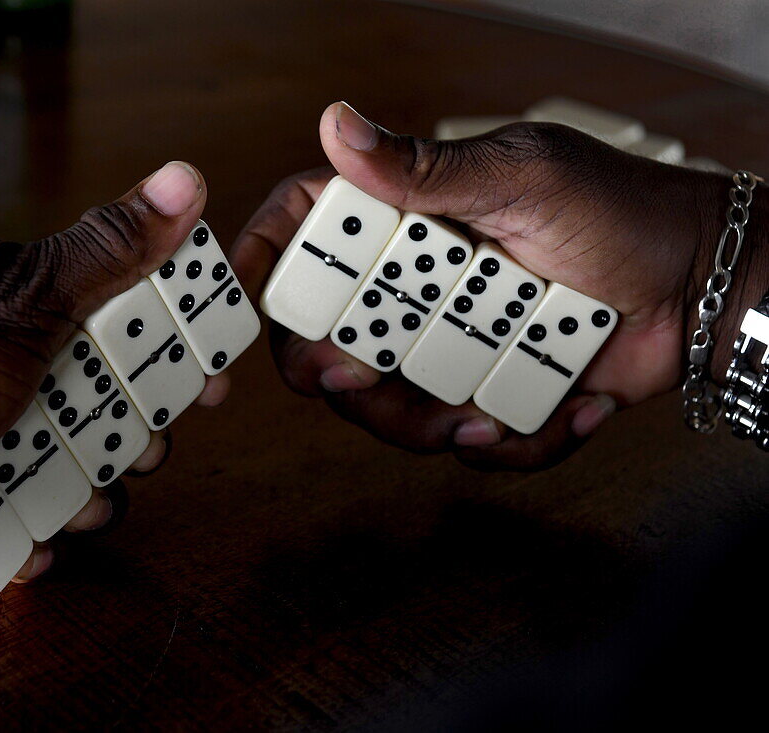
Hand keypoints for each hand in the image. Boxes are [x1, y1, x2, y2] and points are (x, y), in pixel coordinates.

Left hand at [0, 161, 228, 577]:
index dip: (164, 350)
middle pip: (87, 396)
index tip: (208, 386)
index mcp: (5, 298)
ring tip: (93, 509)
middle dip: (129, 431)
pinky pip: (2, 512)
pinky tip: (40, 543)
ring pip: (51, 460)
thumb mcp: (24, 294)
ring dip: (85, 492)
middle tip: (149, 453)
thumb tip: (186, 176)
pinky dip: (27, 531)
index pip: (109, 315)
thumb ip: (106, 249)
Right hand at [231, 102, 767, 469]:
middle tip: (356, 376)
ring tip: (482, 417)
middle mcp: (414, 288)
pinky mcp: (491, 395)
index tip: (245, 302)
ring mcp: (449, 346)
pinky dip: (516, 440)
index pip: (306, 240)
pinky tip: (571, 408)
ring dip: (424, 425)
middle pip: (327, 342)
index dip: (261, 270)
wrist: (704, 285)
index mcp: (406, 225)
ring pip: (387, 409)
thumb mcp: (521, 179)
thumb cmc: (618, 211)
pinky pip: (471, 441)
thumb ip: (426, 170)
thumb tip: (334, 125)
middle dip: (333, 373)